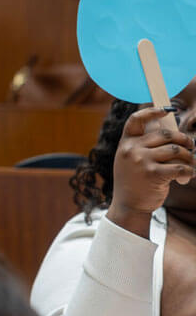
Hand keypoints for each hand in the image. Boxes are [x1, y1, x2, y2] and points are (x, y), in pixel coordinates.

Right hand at [108, 106, 195, 235]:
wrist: (128, 206)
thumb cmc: (133, 182)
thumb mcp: (130, 161)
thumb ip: (143, 146)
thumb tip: (169, 134)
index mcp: (125, 143)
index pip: (136, 119)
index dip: (152, 111)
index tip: (167, 109)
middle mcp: (132, 150)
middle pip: (166, 135)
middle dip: (183, 140)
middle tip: (190, 147)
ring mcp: (142, 161)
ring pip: (176, 150)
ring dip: (189, 157)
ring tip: (189, 165)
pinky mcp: (154, 174)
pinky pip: (180, 167)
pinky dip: (189, 171)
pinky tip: (187, 176)